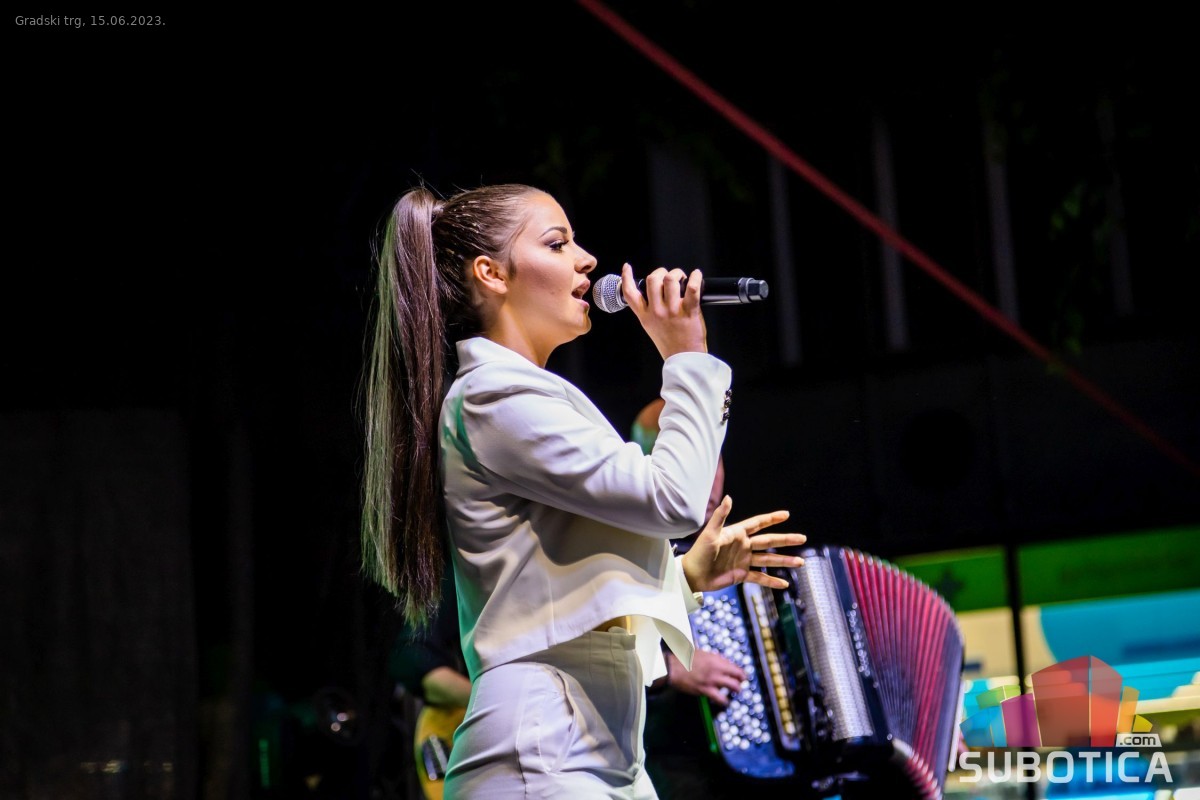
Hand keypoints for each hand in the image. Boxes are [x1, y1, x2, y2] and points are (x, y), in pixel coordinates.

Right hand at [620, 263, 706, 358]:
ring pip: (670, 279)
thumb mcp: (651, 327)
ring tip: (682, 279)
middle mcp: (656, 312)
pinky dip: (695, 277)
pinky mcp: (689, 311)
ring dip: (677, 274)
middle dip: (660, 272)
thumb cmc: (671, 344)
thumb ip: (648, 311)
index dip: (626, 277)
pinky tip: (696, 275)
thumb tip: (654, 292)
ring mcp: (672, 311)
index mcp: (645, 316)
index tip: (627, 267)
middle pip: (652, 280)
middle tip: (669, 277)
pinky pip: (692, 288)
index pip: (630, 294)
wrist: (684, 359)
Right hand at [666, 650, 745, 706]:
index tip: (742, 676)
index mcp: (716, 659)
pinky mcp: (706, 690)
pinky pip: (720, 698)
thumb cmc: (684, 659)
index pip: (735, 667)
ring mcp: (712, 680)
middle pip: (738, 677)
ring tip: (736, 693)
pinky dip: (724, 701)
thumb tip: (723, 663)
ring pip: (733, 687)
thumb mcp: (702, 654)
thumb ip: (714, 659)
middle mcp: (717, 669)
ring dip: (737, 690)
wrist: (673, 667)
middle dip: (741, 682)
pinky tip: (724, 702)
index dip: (740, 673)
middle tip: (740, 684)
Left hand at [681, 496, 804, 591]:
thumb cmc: (699, 551)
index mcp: (737, 533)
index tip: (786, 514)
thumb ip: (720, 516)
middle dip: (786, 540)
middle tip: (802, 538)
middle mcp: (744, 546)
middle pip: (769, 541)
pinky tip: (784, 584)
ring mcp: (744, 561)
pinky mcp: (741, 575)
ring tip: (800, 562)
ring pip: (768, 560)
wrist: (692, 574)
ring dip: (784, 561)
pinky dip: (772, 581)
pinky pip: (759, 578)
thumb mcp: (710, 533)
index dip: (772, 518)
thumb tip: (729, 497)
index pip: (758, 523)